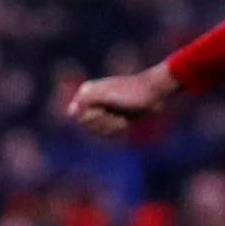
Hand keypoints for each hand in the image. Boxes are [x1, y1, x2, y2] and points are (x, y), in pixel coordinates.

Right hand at [64, 63, 179, 138]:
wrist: (154, 93)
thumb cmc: (132, 92)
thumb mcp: (108, 94)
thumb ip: (87, 100)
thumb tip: (70, 112)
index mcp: (87, 92)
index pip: (77, 116)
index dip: (91, 117)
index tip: (104, 110)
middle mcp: (92, 101)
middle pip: (87, 125)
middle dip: (103, 123)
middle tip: (116, 114)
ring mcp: (103, 110)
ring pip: (97, 131)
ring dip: (112, 127)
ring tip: (123, 118)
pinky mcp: (113, 119)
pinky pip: (107, 133)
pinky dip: (118, 130)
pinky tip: (126, 122)